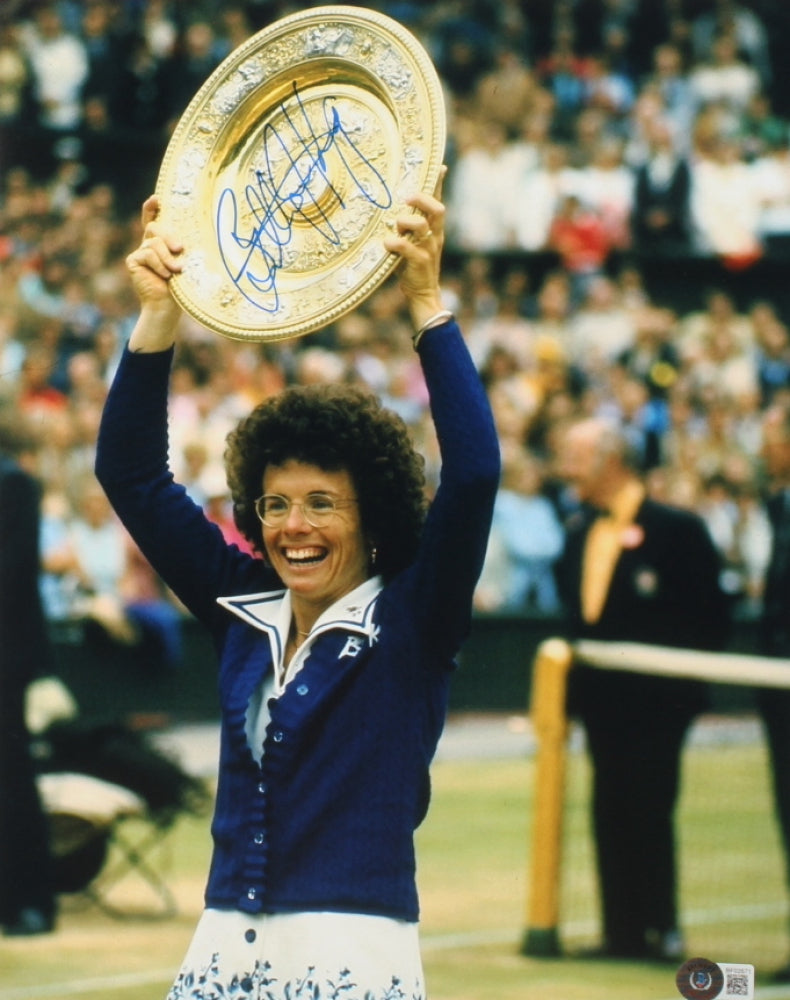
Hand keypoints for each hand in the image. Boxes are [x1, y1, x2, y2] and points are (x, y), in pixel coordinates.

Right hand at [126, 196, 183, 350]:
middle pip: (155, 227)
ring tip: (176, 271)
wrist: (167, 307)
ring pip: (154, 242)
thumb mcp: (186, 262)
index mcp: (162, 243)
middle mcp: (148, 244)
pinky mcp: (133, 261)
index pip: (154, 220)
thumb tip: (190, 237)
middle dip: (169, 235)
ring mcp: (140, 252)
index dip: (152, 208)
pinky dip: (159, 265)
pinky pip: (147, 254)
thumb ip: (181, 247)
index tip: (157, 198)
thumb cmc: (182, 286)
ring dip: (167, 257)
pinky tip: (165, 276)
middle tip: (180, 249)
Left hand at [383, 168, 446, 329]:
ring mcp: (429, 249)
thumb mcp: (412, 242)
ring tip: (393, 227)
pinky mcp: (420, 262)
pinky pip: (407, 247)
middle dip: (421, 199)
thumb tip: (391, 209)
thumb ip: (407, 226)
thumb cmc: (412, 266)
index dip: (438, 184)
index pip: (438, 202)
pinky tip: (386, 243)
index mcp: (435, 229)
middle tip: (405, 198)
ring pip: (421, 225)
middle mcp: (435, 236)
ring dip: (404, 222)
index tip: (439, 166)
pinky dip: (394, 242)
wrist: (423, 293)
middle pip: (437, 209)